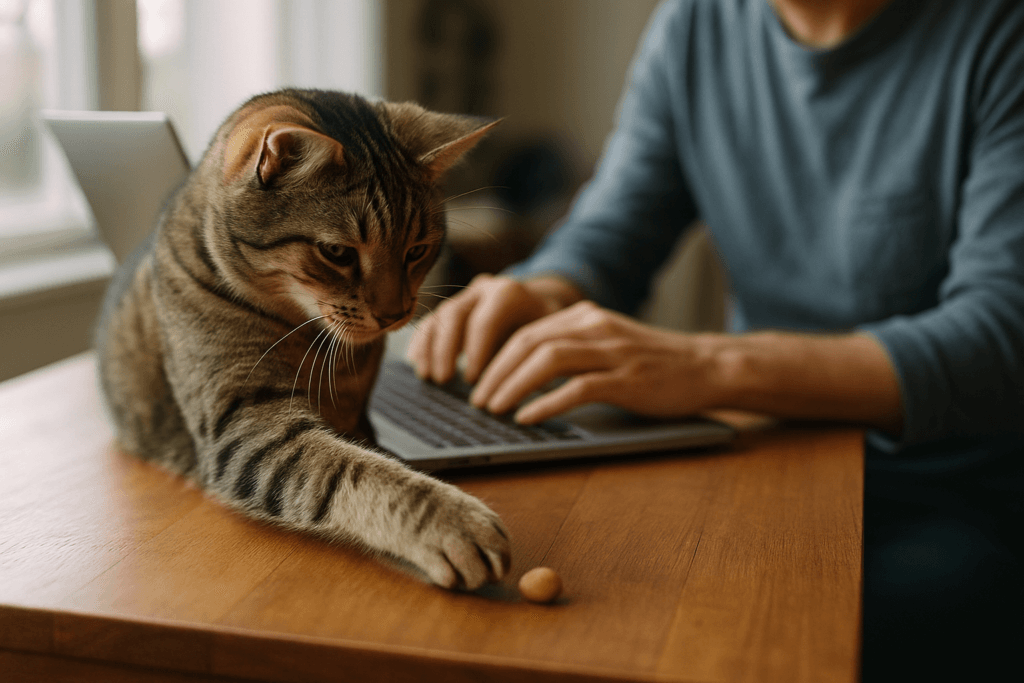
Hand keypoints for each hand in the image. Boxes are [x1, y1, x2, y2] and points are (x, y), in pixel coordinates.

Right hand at [407, 274, 581, 383]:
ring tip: (428, 377)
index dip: (476, 352)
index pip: (485, 320)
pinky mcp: (455, 305)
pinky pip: (432, 320)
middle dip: (446, 350)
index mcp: (509, 293)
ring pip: (439, 316)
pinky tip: (417, 364)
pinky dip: (423, 342)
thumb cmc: (550, 327)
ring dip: (430, 348)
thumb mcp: (550, 336)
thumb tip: (516, 392)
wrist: (544, 304)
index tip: (472, 380)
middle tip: (444, 381)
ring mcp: (466, 295)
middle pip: (454, 314)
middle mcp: (484, 288)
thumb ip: (533, 356)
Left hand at [469, 300, 726, 423]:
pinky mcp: (628, 380)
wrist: (707, 366)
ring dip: (513, 386)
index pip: (526, 331)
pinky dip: (546, 403)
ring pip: (547, 361)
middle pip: (528, 342)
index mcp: (585, 316)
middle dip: (495, 373)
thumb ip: (571, 347)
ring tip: (495, 410)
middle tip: (477, 401)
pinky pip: (577, 388)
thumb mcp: (607, 342)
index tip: (477, 382)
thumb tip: (523, 369)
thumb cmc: (653, 362)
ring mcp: (612, 352)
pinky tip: (527, 418)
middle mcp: (595, 327)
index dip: (495, 358)